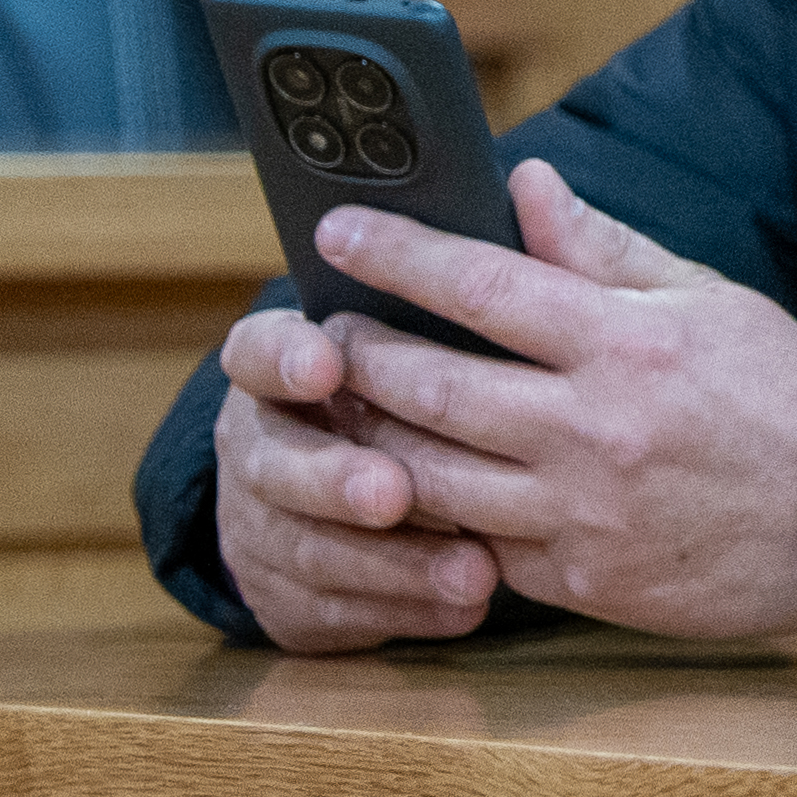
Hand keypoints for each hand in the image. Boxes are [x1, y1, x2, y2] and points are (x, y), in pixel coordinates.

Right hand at [213, 303, 502, 653]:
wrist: (402, 488)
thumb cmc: (457, 381)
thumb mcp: (485, 326)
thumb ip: (506, 270)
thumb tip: (537, 183)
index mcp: (292, 363)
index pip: (259, 349)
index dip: (285, 357)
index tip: (327, 363)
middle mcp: (264, 442)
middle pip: (275, 461)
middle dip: (336, 477)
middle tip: (394, 490)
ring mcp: (268, 523)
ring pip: (309, 547)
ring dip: (388, 561)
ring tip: (471, 570)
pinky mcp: (293, 596)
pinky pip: (335, 612)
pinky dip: (403, 609)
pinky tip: (466, 606)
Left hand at [235, 162, 796, 644]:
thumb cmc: (782, 396)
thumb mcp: (707, 299)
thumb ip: (605, 248)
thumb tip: (527, 184)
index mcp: (627, 345)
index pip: (483, 286)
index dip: (398, 254)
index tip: (338, 229)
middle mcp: (594, 429)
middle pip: (431, 387)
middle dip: (359, 354)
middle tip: (323, 333)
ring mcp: (581, 513)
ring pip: (430, 477)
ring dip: (370, 440)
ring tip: (345, 410)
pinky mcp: (581, 579)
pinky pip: (473, 547)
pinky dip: (430, 517)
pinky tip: (407, 488)